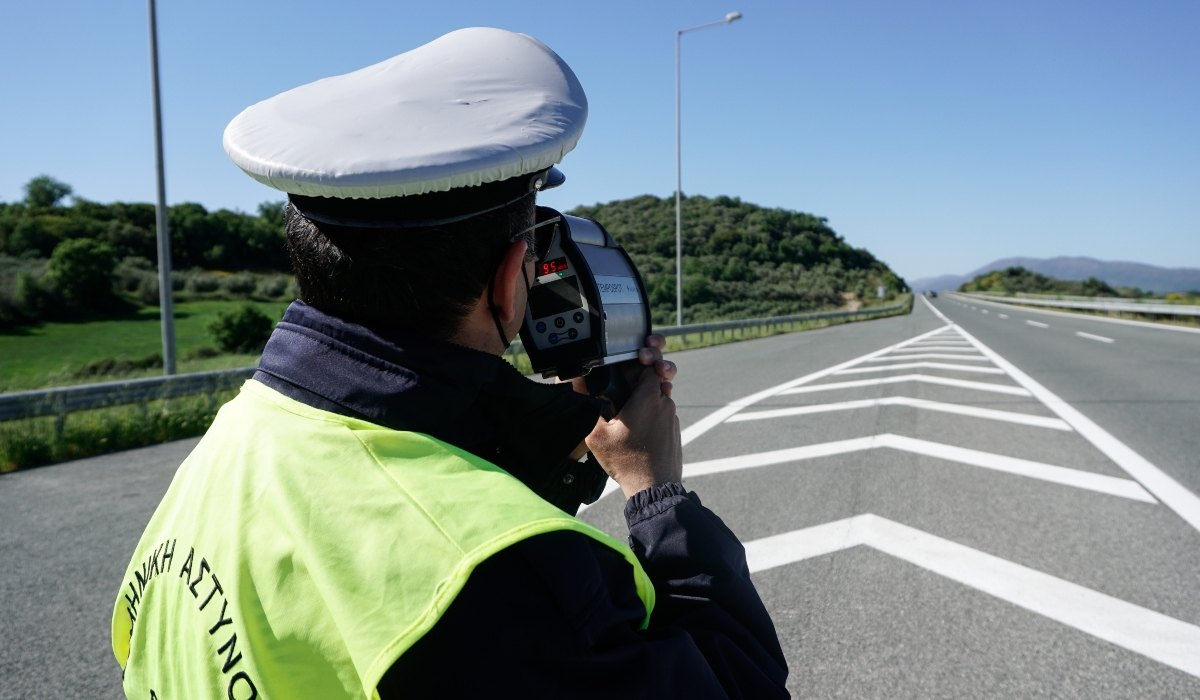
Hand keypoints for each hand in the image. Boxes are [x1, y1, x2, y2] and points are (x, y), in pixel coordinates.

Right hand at [581, 334, 681, 497]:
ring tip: (627, 408)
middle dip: (640, 376)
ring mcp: (672, 417)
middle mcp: (664, 403)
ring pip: (659, 395)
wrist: (654, 488)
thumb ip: (587, 404)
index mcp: (647, 397)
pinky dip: (651, 412)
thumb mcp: (597, 434)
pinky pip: (663, 412)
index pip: (649, 363)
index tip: (628, 363)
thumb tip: (575, 382)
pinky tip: (636, 425)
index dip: (638, 359)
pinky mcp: (674, 430)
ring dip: (645, 396)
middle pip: (655, 377)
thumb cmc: (628, 461)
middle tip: (625, 384)